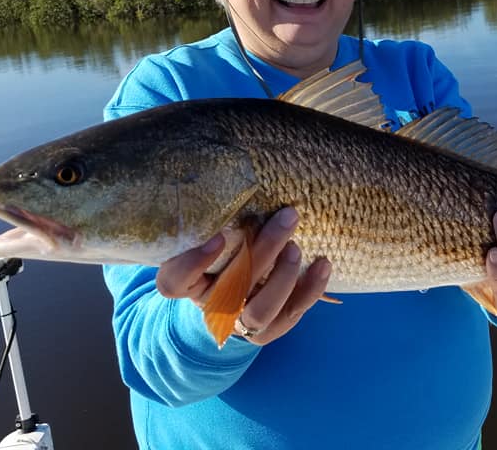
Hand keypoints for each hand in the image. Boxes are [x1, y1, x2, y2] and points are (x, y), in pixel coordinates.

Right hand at [156, 207, 331, 345]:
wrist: (235, 297)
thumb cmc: (226, 252)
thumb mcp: (216, 234)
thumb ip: (223, 217)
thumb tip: (242, 166)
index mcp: (190, 282)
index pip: (174, 283)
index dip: (192, 264)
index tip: (218, 236)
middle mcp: (211, 305)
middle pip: (231, 288)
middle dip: (263, 250)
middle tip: (287, 216)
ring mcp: (241, 322)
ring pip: (259, 311)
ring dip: (282, 277)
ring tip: (297, 247)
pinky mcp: (271, 330)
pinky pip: (292, 314)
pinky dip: (310, 289)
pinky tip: (322, 264)